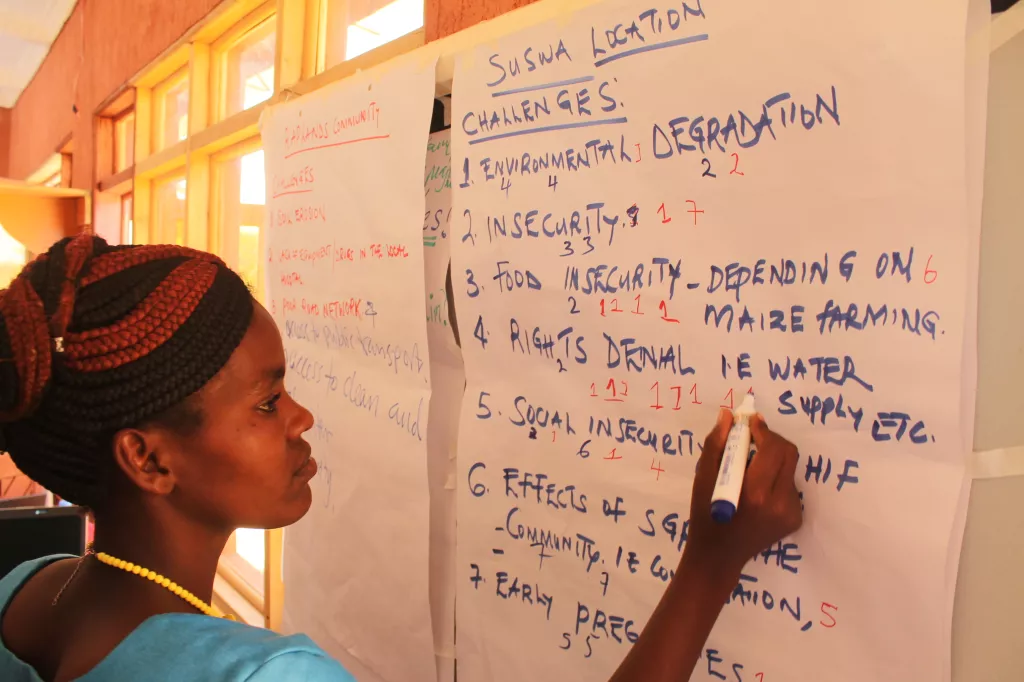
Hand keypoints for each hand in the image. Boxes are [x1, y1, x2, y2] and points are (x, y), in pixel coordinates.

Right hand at [685, 409, 802, 573]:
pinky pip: (788, 486)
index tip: (750, 423)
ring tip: (749, 469)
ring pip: (789, 469)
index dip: (764, 431)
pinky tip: (756, 490)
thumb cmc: (705, 517)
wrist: (718, 557)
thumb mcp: (703, 479)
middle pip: (789, 454)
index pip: (774, 448)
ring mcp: (791, 512)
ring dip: (772, 460)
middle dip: (771, 440)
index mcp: (756, 492)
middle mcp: (779, 502)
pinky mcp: (795, 518)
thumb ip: (715, 445)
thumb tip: (727, 416)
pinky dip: (774, 479)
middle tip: (752, 439)